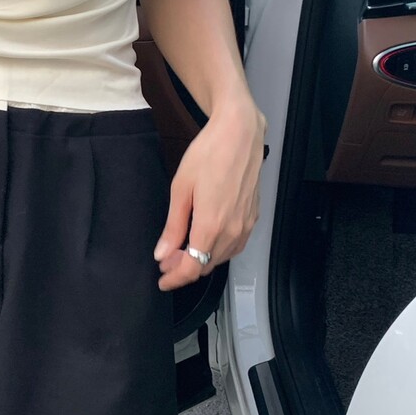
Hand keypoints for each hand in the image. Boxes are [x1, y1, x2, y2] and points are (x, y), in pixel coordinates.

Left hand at [153, 96, 266, 291]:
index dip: (175, 279)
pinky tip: (206, 239)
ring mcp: (246, 225)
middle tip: (166, 260)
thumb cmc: (208, 154)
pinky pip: (235, 245)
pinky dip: (218, 250)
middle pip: (207, 265)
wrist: (240, 133)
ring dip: (202, 259)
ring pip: (222, 257)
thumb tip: (162, 254)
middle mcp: (232, 231)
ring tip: (182, 249)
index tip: (162, 281)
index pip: (192, 269)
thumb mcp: (181, 189)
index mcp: (211, 226)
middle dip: (185, 267)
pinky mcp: (253, 217)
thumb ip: (173, 226)